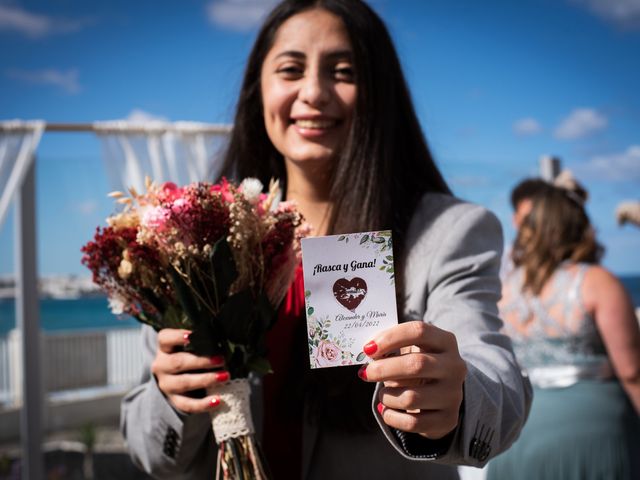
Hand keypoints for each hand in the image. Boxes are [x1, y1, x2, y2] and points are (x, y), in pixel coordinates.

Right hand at [151, 328, 228, 413]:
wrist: (179, 379)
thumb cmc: (190, 355)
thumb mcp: (191, 346)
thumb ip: (202, 340)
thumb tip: (222, 335)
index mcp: (165, 347)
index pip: (165, 339)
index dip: (177, 336)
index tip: (192, 336)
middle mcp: (161, 365)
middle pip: (178, 362)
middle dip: (201, 361)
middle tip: (221, 360)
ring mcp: (166, 384)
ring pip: (183, 383)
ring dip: (205, 380)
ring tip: (225, 377)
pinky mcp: (174, 400)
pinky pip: (187, 404)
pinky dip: (202, 404)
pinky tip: (217, 400)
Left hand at [359, 321, 466, 438]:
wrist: (442, 394)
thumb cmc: (417, 364)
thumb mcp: (409, 349)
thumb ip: (391, 346)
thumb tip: (368, 351)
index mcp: (445, 341)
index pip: (419, 331)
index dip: (390, 338)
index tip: (368, 348)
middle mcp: (454, 367)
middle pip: (416, 364)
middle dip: (384, 369)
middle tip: (366, 373)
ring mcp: (454, 394)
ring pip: (411, 398)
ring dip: (387, 396)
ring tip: (383, 393)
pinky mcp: (448, 419)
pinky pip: (412, 423)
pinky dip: (391, 417)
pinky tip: (386, 410)